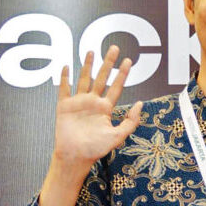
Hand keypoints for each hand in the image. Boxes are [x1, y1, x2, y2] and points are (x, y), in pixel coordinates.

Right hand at [52, 49, 141, 167]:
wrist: (75, 157)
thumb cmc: (96, 149)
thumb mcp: (118, 136)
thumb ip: (131, 121)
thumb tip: (140, 103)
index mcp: (105, 108)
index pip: (116, 87)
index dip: (122, 74)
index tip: (129, 61)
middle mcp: (93, 102)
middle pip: (101, 78)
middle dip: (108, 63)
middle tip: (114, 48)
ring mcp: (78, 103)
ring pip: (84, 79)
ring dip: (87, 65)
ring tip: (91, 51)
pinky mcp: (64, 106)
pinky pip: (64, 89)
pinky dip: (64, 78)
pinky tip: (66, 66)